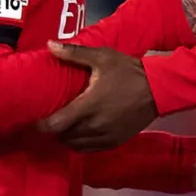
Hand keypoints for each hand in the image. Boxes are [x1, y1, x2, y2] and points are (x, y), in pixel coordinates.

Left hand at [41, 43, 157, 150]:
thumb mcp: (102, 57)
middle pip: (62, 138)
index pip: (55, 125)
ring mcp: (105, 136)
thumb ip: (74, 53)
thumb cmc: (128, 72)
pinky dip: (81, 144)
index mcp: (88, 106)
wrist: (159, 89)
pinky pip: (90, 150)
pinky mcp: (115, 142)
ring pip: (75, 146)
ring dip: (66, 138)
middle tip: (50, 119)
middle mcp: (94, 126)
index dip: (41, 125)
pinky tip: (79, 133)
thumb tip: (49, 45)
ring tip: (64, 126)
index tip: (36, 118)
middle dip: (53, 130)